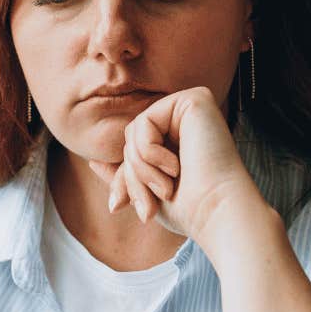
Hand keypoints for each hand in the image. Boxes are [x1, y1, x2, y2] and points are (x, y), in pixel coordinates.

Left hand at [86, 86, 267, 243]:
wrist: (217, 212)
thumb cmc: (190, 209)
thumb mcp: (147, 192)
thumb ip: (125, 174)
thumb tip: (94, 161)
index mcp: (180, 138)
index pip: (133, 149)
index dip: (124, 179)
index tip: (119, 207)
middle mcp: (187, 119)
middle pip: (131, 138)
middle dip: (132, 176)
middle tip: (148, 206)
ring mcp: (191, 107)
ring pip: (134, 131)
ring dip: (141, 168)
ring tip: (165, 189)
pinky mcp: (195, 99)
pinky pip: (144, 121)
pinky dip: (149, 152)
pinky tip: (175, 167)